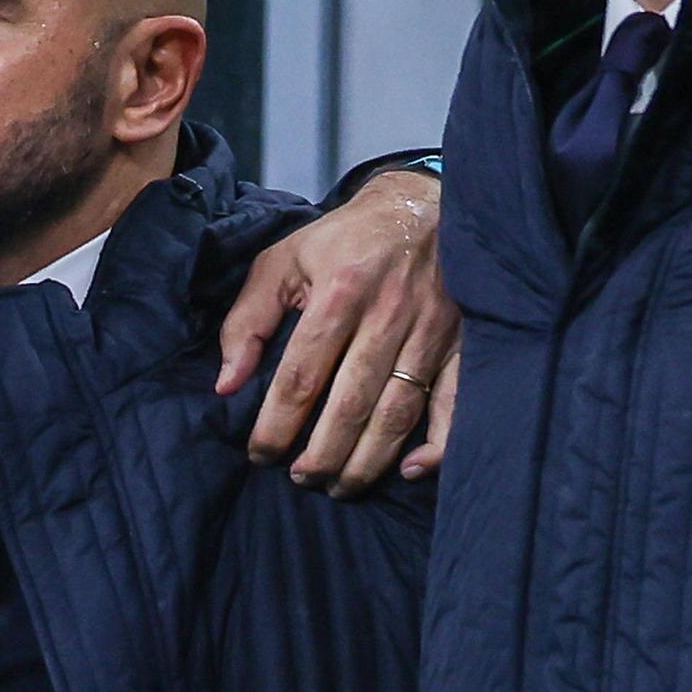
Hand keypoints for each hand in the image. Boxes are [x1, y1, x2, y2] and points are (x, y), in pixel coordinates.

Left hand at [216, 169, 456, 493]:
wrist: (424, 205)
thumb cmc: (345, 239)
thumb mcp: (284, 261)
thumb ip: (248, 320)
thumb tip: (227, 384)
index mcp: (339, 290)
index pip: (302, 373)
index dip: (278, 422)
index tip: (260, 454)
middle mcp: (388, 313)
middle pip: (351, 402)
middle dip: (322, 453)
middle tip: (301, 481)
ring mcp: (432, 331)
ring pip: (398, 412)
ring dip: (367, 460)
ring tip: (339, 486)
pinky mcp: (464, 342)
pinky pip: (455, 403)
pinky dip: (436, 444)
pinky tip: (408, 470)